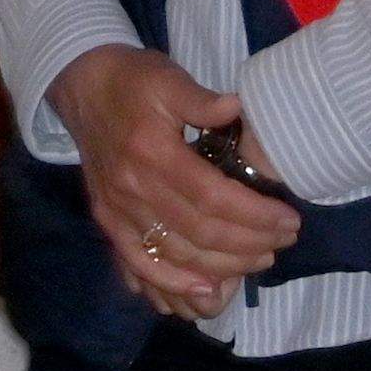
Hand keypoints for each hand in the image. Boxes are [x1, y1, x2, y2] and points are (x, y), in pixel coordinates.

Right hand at [61, 44, 302, 316]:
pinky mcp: (108, 222)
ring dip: (221, 267)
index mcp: (153, 154)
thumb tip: (237, 108)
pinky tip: (202, 292)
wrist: (81, 87)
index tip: (288, 220)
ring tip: (260, 260)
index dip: (254, 216)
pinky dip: (170, 284)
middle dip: (248, 244)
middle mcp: (133, 189)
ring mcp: (117, 211)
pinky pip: (138, 264)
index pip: (212, 198)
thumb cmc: (133, 80)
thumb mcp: (168, 78)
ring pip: (174, 255)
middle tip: (283, 241)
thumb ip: (201, 99)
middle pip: (199, 233)